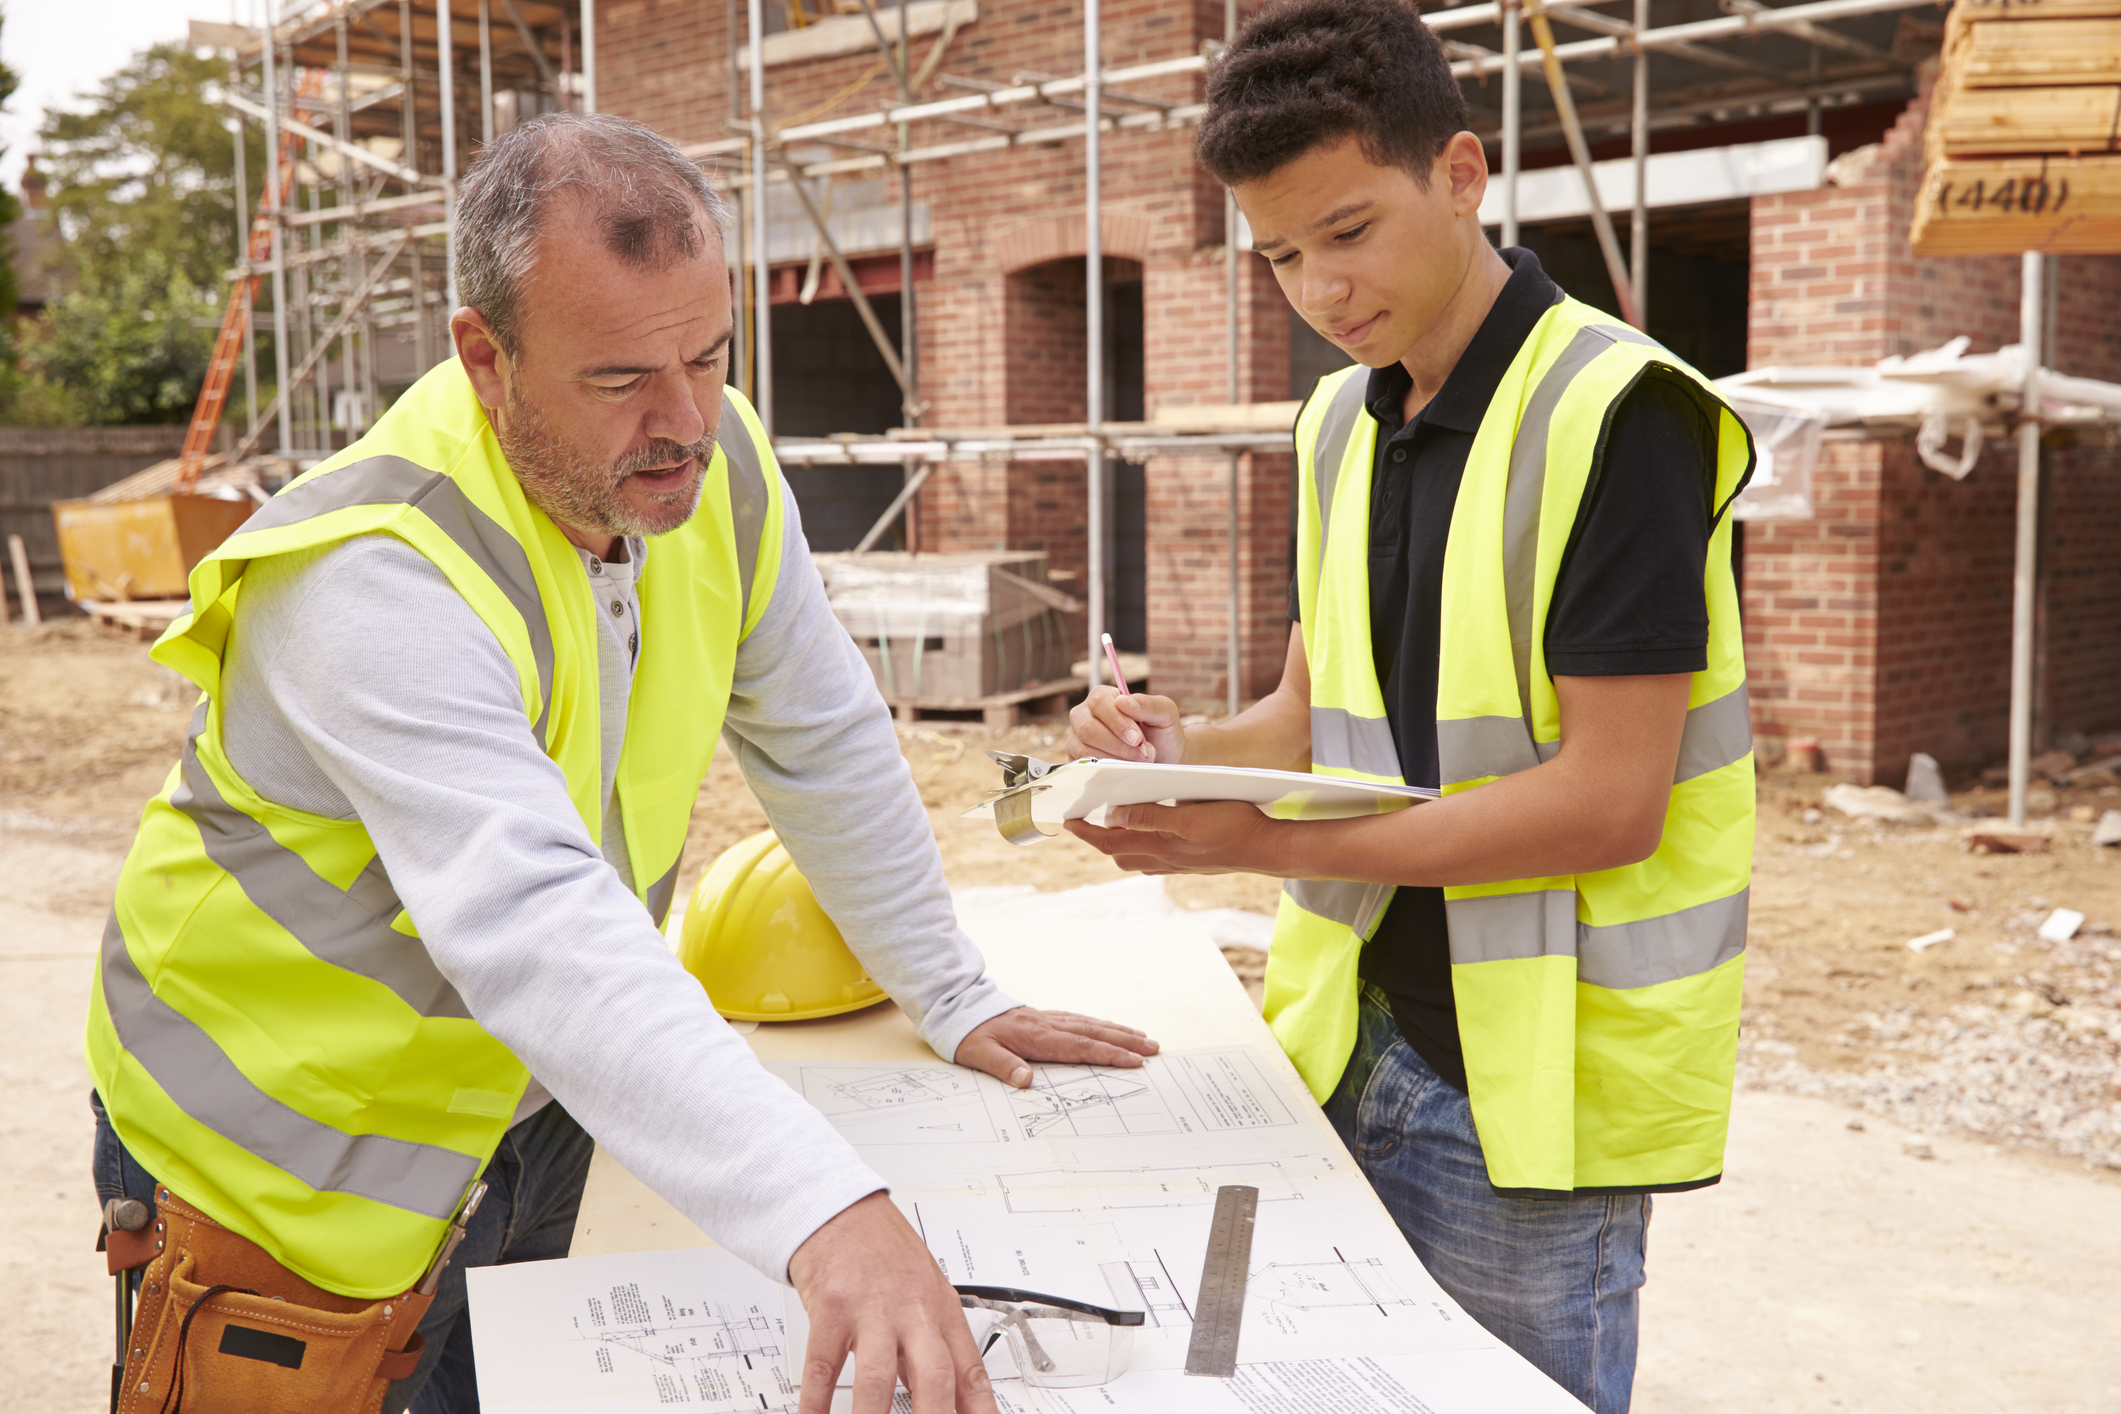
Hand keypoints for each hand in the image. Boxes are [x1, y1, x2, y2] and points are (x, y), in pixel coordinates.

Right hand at [790, 1191, 995, 1413]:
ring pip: (878, 1376)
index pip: (971, 1371)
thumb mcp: (925, 1293)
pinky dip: (817, 1401)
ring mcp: (871, 1308)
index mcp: (942, 1311)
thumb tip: (954, 1400)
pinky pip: (823, 1364)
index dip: (980, 1410)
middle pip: (935, 1375)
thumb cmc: (886, 1251)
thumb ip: (935, 1348)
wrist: (842, 1210)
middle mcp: (912, 1311)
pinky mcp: (831, 1306)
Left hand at [954, 1006, 1159, 1087]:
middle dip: (1126, 1041)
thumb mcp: (979, 1053)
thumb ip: (1002, 1066)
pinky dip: (1100, 1024)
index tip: (1135, 1061)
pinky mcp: (1045, 1017)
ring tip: (1144, 1037)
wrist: (959, 1006)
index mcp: (1037, 1037)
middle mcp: (1049, 1025)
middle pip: (1095, 1033)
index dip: (1109, 1054)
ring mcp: (1049, 1019)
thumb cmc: (969, 1034)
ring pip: (1091, 1024)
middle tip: (1154, 1048)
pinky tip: (1109, 1028)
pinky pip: (1080, 1019)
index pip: (1081, 1048)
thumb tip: (1024, 1080)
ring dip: (1119, 1031)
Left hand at [1065, 800, 1287, 875]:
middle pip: (1117, 852)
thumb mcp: (1189, 816)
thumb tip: (1115, 815)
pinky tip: (1148, 833)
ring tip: (1111, 824)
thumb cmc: (1233, 827)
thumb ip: (1151, 817)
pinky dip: (1140, 845)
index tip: (1066, 820)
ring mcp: (1176, 864)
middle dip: (1097, 838)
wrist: (1267, 849)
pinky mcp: (1189, 862)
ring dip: (1118, 843)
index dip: (1085, 832)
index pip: (1109, 842)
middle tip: (1084, 820)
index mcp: (1159, 847)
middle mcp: (1163, 860)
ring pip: (1134, 857)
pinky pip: (1153, 857)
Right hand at [1066, 686, 1183, 763]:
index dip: (1116, 721)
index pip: (1099, 702)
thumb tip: (1123, 701)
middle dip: (1117, 745)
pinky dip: (1108, 770)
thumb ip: (1149, 704)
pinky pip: (1085, 767)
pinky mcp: (1078, 760)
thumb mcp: (1166, 714)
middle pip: (1087, 728)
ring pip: (1084, 750)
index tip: (1138, 738)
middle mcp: (1085, 715)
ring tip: (1139, 761)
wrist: (1165, 759)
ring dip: (1115, 759)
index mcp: (1103, 697)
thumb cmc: (1162, 733)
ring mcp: (1078, 739)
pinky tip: (1126, 769)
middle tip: (1142, 754)